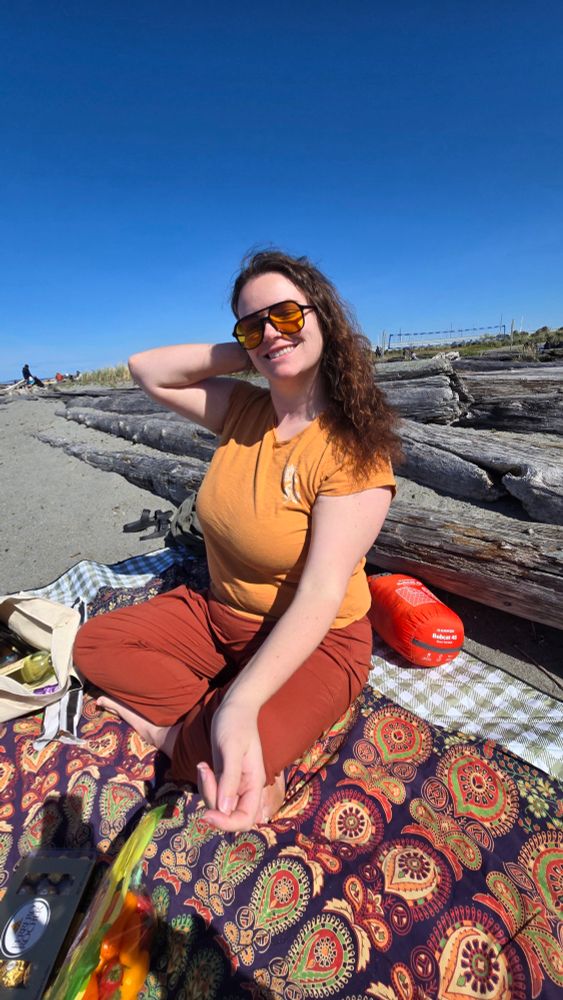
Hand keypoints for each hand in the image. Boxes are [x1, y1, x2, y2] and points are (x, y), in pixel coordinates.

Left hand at [197, 700, 265, 831]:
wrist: (234, 708)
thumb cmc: (235, 723)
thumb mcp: (232, 748)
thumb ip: (230, 779)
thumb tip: (224, 809)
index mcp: (254, 783)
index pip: (245, 819)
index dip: (226, 823)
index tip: (206, 814)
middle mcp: (246, 788)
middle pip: (229, 815)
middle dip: (212, 803)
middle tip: (205, 774)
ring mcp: (235, 784)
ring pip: (217, 805)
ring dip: (206, 790)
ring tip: (203, 765)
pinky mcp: (224, 778)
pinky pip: (213, 792)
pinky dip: (204, 784)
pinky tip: (203, 765)